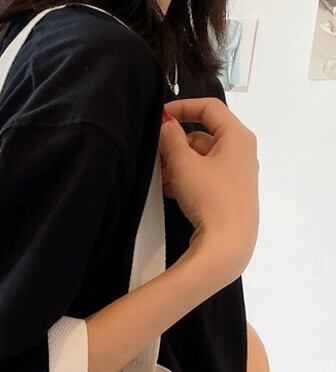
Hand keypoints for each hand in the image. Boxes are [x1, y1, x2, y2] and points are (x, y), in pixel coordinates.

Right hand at [158, 97, 259, 287]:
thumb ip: (171, 139)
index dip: (183, 106)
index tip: (159, 116)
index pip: (210, 107)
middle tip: (154, 154)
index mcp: (237, 136)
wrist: (228, 243)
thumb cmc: (209, 196)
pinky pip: (205, 176)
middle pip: (204, 134)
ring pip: (202, 158)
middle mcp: (241, 151)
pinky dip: (186, 178)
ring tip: (158, 177)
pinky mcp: (229, 194)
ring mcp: (237, 174)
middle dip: (176, 142)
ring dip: (178, 163)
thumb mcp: (184, 164)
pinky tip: (168, 191)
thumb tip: (166, 123)